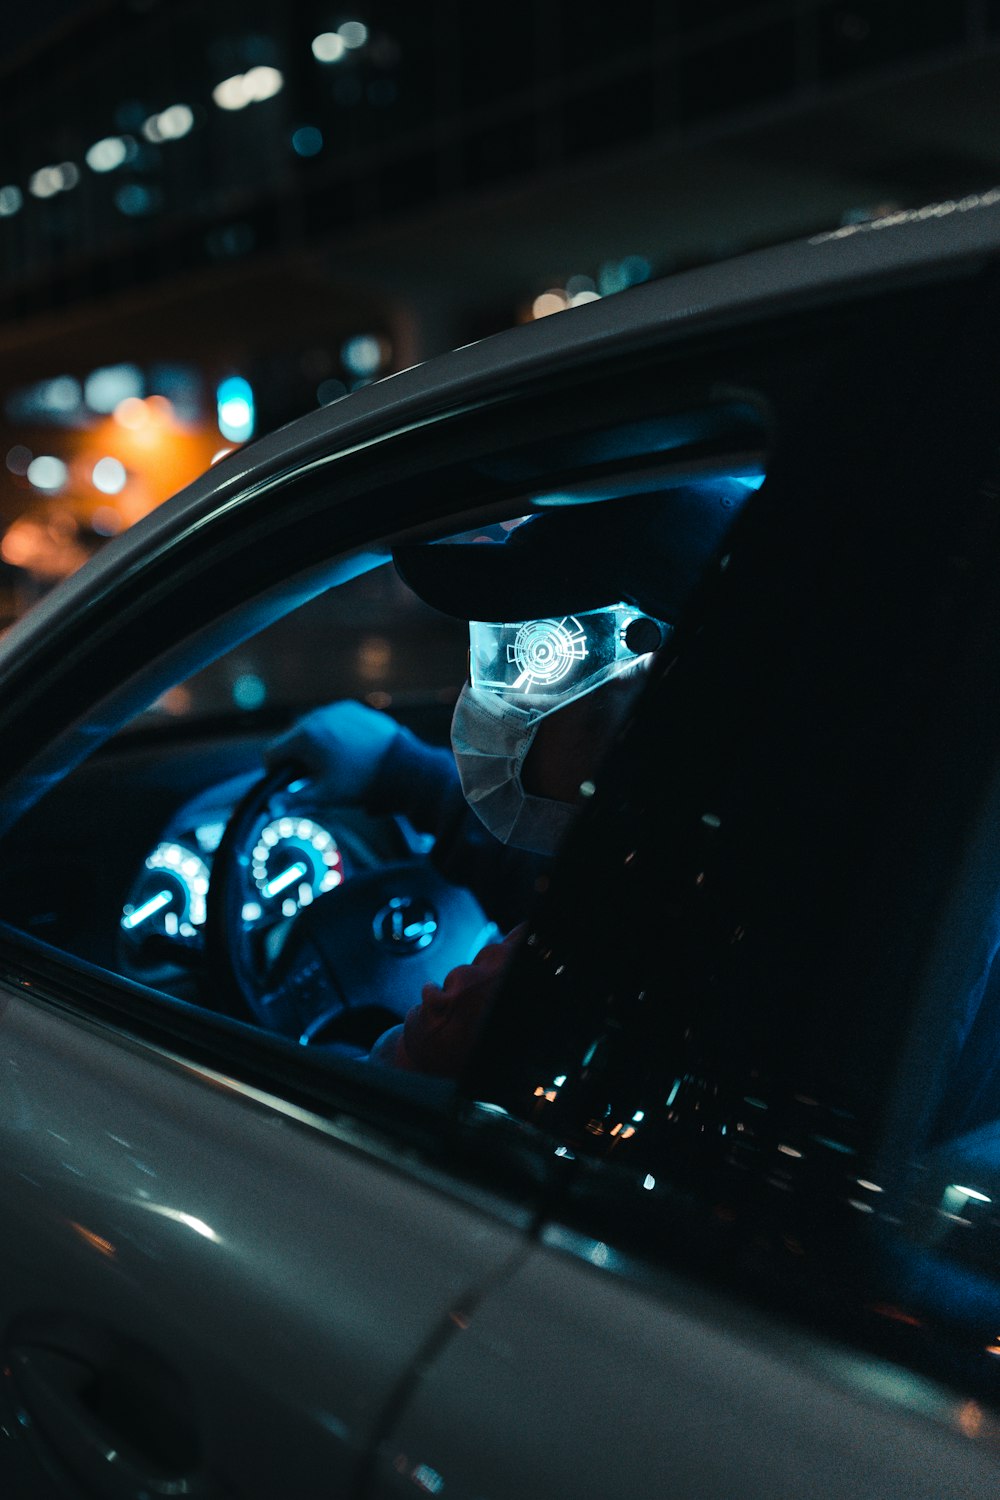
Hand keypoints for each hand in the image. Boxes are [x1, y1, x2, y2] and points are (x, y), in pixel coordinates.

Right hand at [265, 700, 401, 805]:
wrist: (402, 767)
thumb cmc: (362, 781)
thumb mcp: (325, 795)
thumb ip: (294, 800)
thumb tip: (272, 808)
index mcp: (305, 736)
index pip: (272, 753)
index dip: (275, 772)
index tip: (288, 783)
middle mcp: (317, 716)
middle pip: (292, 739)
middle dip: (297, 758)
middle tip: (314, 776)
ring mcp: (336, 710)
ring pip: (313, 728)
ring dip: (315, 744)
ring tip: (333, 763)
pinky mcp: (352, 709)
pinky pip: (333, 720)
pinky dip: (334, 734)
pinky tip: (348, 750)